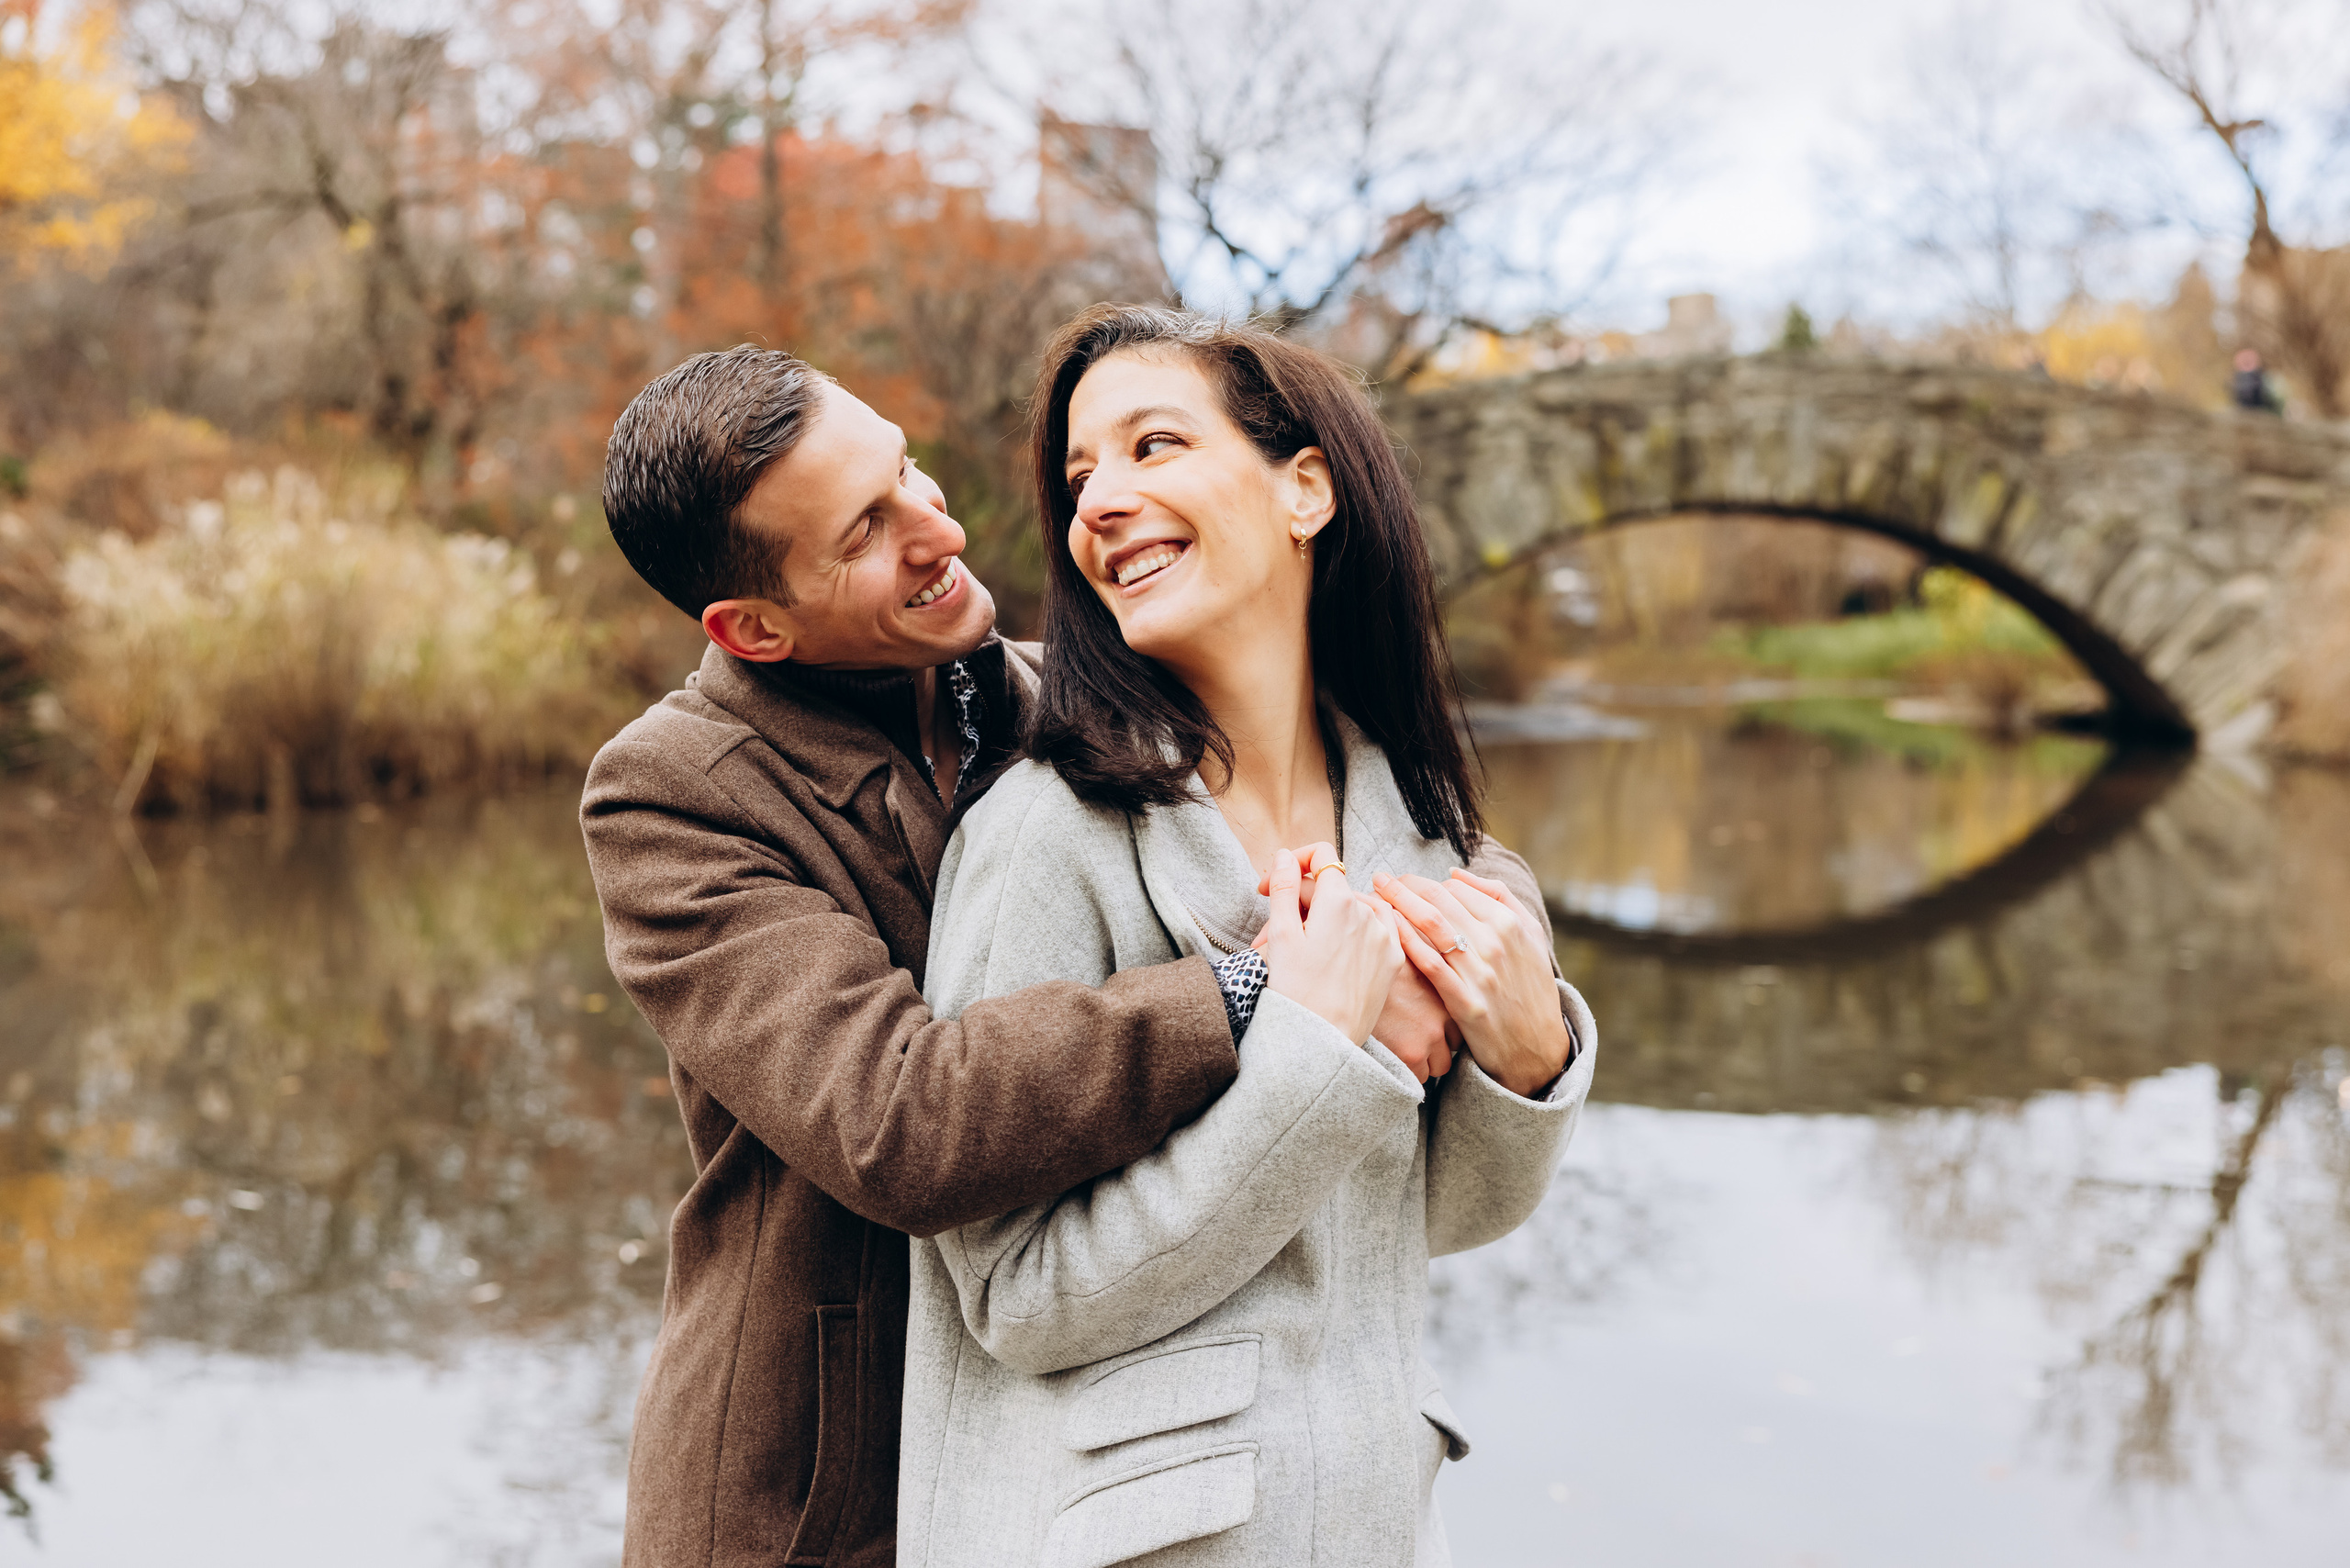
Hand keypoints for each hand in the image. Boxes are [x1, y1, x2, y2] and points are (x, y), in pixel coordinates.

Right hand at [1259, 848, 1403, 1046]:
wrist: (1323, 1041)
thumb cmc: (1296, 991)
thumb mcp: (1281, 935)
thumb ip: (1285, 887)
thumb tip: (1287, 855)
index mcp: (1338, 901)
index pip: (1321, 857)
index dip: (1292, 864)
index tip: (1271, 887)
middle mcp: (1368, 913)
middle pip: (1332, 889)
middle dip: (1300, 900)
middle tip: (1269, 930)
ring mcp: (1385, 937)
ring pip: (1353, 911)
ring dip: (1326, 919)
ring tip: (1300, 947)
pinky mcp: (1393, 961)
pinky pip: (1377, 930)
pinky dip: (1356, 931)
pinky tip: (1336, 950)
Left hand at [1373, 868, 1569, 1097]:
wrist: (1536, 1044)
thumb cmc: (1530, 985)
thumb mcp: (1530, 934)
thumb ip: (1498, 896)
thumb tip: (1454, 873)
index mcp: (1509, 922)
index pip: (1456, 888)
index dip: (1426, 882)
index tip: (1408, 883)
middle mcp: (1494, 942)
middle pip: (1439, 900)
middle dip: (1404, 884)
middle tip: (1382, 878)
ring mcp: (1479, 972)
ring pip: (1431, 924)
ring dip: (1398, 902)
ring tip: (1376, 891)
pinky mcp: (1465, 1001)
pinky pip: (1429, 963)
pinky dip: (1406, 940)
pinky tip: (1387, 928)